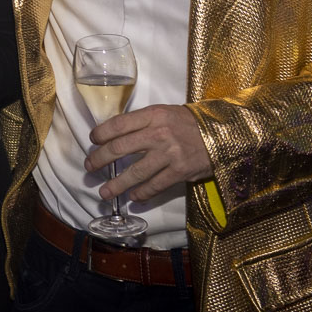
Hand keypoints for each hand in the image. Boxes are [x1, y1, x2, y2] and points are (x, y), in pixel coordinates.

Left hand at [88, 103, 213, 202]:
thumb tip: (114, 135)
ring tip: (104, 193)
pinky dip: (142, 193)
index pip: (118, 124)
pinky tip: (133, 197)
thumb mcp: (164, 113)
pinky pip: (155, 185)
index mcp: (153, 115)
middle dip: (100, 160)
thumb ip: (142, 122)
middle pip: (120, 148)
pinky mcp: (180, 171)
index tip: (92, 141)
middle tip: (89, 167)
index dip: (101, 134)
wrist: (222, 134)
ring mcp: (170, 154)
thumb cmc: (188, 123)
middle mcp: (159, 134)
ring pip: (135, 172)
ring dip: (116, 184)